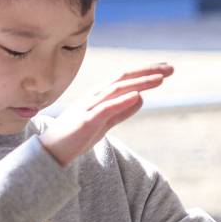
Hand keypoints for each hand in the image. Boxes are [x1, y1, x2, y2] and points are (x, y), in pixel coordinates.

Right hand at [41, 63, 173, 165]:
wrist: (50, 153)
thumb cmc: (75, 137)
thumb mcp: (104, 123)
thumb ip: (121, 111)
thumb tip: (141, 98)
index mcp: (99, 95)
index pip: (125, 79)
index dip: (145, 72)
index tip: (165, 69)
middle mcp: (94, 96)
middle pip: (123, 78)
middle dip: (147, 72)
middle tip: (170, 68)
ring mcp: (88, 107)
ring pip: (117, 90)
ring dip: (140, 83)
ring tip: (160, 79)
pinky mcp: (85, 121)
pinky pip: (106, 108)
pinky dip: (122, 101)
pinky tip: (138, 95)